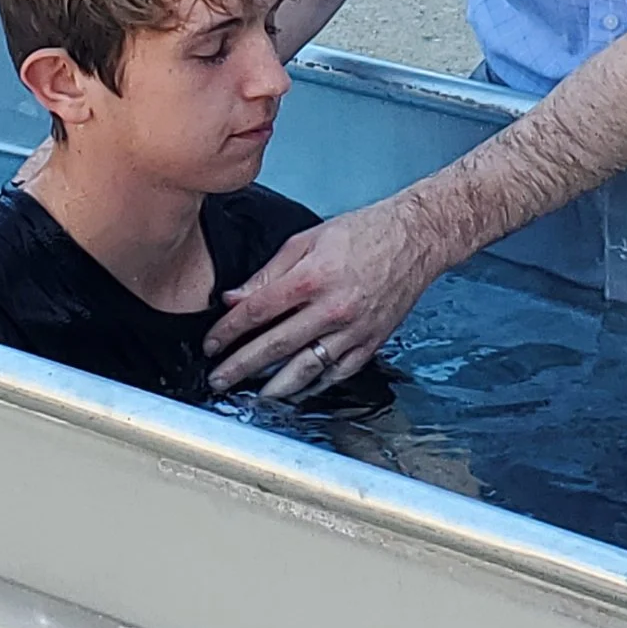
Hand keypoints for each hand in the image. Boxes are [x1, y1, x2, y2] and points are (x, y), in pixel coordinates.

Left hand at [203, 196, 444, 399]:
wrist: (415, 238)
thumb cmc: (364, 232)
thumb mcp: (307, 239)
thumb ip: (269, 272)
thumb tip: (236, 297)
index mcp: (312, 277)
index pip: (257, 310)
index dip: (229, 330)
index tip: (211, 342)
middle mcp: (332, 308)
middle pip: (276, 345)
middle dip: (241, 366)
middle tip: (219, 379)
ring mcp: (354, 330)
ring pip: (306, 368)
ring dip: (274, 386)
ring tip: (252, 395)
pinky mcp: (371, 342)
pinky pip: (337, 373)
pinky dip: (314, 386)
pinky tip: (297, 391)